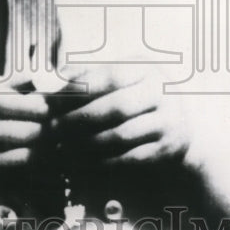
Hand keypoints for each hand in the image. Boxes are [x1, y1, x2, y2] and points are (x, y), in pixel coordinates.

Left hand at [51, 64, 190, 166]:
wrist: (178, 125)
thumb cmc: (135, 95)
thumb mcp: (120, 77)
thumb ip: (88, 76)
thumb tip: (52, 80)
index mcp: (147, 68)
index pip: (110, 76)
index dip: (80, 89)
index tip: (54, 102)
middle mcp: (162, 92)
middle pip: (116, 107)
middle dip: (79, 119)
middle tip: (54, 128)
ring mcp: (169, 121)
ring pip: (122, 136)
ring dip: (87, 144)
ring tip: (63, 146)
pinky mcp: (167, 148)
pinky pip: (130, 158)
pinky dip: (102, 161)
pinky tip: (82, 162)